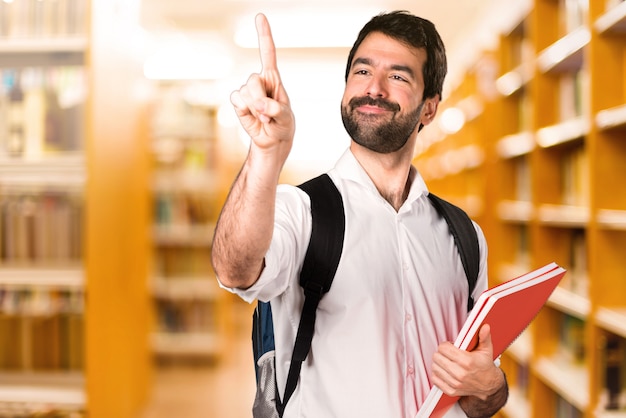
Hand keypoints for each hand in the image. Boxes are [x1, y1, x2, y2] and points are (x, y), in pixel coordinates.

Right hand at [230, 14, 294, 162]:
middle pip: (253, 80)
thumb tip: (261, 105)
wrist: (272, 140)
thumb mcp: (286, 118)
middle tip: (268, 114)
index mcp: (273, 79)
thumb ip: (276, 109)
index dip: (263, 35)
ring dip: (254, 109)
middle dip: (259, 98)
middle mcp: (259, 81)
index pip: (268, 53)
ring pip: (244, 92)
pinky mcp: (239, 102)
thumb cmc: (283, 125)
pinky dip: (245, 111)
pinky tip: (253, 117)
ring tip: (264, 118)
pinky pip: (236, 100)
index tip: (260, 17)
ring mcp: (247, 91)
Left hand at [431, 324, 504, 399]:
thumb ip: (484, 337)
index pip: (443, 348)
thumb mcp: (486, 350)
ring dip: (439, 363)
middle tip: (449, 354)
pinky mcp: (451, 391)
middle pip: (437, 357)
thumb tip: (485, 326)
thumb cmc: (485, 365)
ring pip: (434, 367)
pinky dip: (438, 374)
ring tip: (447, 361)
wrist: (489, 385)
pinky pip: (435, 379)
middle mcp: (460, 374)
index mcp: (467, 361)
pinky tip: (445, 370)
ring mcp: (455, 384)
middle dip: (441, 353)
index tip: (451, 346)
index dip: (446, 345)